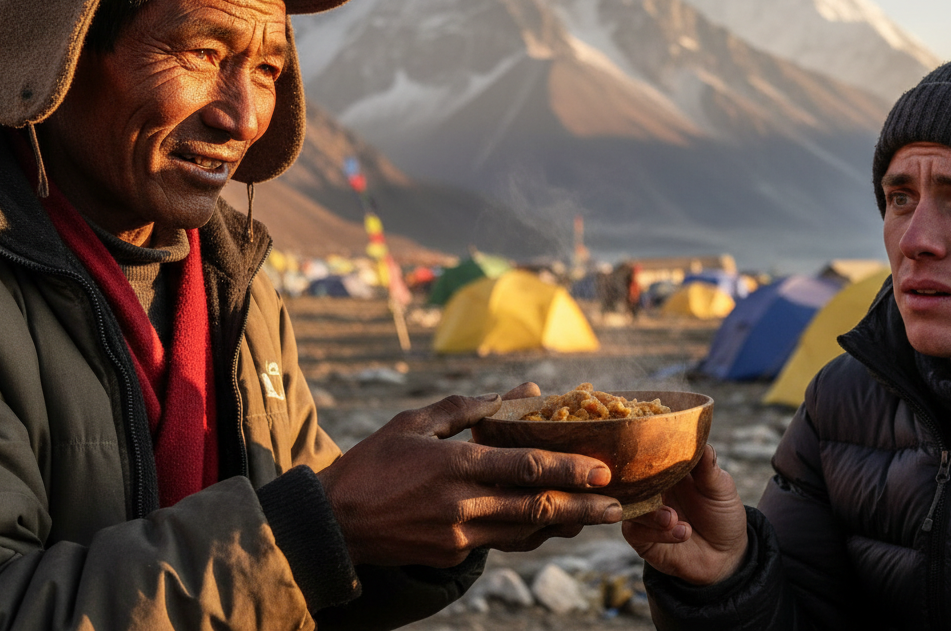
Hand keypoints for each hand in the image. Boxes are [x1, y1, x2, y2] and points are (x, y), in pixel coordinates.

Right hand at [317, 384, 621, 567]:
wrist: (332, 524)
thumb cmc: (372, 464)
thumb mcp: (414, 424)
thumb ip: (467, 409)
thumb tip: (518, 394)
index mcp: (455, 466)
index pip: (525, 468)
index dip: (569, 470)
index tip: (603, 469)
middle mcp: (462, 505)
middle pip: (536, 508)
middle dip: (582, 507)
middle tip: (617, 504)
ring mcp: (458, 536)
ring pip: (525, 533)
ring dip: (564, 525)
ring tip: (596, 516)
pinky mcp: (450, 556)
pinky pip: (501, 544)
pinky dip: (529, 535)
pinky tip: (550, 526)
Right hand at [621, 444, 747, 584]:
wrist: (726, 555)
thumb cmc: (722, 514)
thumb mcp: (720, 487)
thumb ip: (707, 466)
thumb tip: (699, 436)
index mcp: (666, 468)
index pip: (649, 452)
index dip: (648, 448)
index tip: (652, 448)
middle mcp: (650, 488)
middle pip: (630, 477)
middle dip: (641, 482)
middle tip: (659, 489)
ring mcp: (643, 511)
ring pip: (629, 504)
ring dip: (651, 513)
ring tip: (673, 519)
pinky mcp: (641, 536)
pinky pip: (634, 530)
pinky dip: (656, 532)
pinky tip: (682, 533)